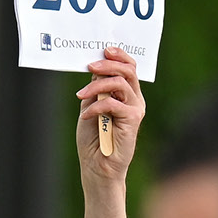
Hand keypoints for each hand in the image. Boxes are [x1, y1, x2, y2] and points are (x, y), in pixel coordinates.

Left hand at [77, 47, 144, 187]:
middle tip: (90, 67)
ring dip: (97, 85)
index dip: (118, 55)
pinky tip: (85, 115)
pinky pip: (114, 103)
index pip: (129, 67)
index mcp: (127, 94)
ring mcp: (136, 109)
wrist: (97, 166)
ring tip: (81, 95)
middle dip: (108, 64)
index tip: (103, 50)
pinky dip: (96, 106)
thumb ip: (96, 88)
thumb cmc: (94, 138)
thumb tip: (96, 68)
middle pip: (128, 70)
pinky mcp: (133, 120)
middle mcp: (135, 99)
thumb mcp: (91, 105)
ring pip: (121, 83)